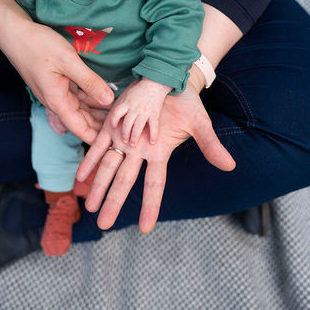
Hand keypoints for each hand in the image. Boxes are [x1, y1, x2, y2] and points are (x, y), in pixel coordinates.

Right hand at [0, 21, 113, 143]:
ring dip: (98, 113)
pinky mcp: (58, 84)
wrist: (15, 33)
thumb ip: (90, 82)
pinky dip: (91, 100)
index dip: (96, 138)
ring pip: (82, 109)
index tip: (113, 143)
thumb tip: (108, 100)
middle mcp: (57, 101)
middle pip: (83, 121)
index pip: (80, 128)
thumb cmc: (38, 45)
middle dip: (101, 126)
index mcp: (58, 101)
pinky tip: (104, 100)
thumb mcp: (68, 62)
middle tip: (122, 128)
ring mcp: (57, 93)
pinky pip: (78, 97)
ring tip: (119, 114)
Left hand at [76, 75, 235, 233]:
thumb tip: (230, 166)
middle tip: (104, 225)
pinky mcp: (112, 125)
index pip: (154, 185)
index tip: (145, 229)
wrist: (169, 80)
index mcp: (159, 154)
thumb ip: (210, 146)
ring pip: (108, 167)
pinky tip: (79, 177)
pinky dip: (89, 161)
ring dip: (98, 186)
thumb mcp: (199, 124)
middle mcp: (140, 152)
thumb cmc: (186, 104)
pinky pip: (97, 145)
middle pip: (125, 181)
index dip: (150, 207)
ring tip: (89, 207)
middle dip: (114, 202)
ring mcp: (125, 140)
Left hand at [110, 78, 170, 145]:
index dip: (113, 122)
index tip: (113, 128)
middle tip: (124, 141)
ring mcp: (144, 111)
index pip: (116, 114)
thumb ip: (121, 106)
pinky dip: (153, 135)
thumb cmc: (139, 90)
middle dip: (124, 134)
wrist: (154, 83)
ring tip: (133, 144)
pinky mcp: (154, 114)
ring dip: (134, 137)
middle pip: (127, 124)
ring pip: (138, 127)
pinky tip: (152, 142)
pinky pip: (153, 126)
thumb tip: (113, 117)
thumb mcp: (126, 96)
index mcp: (126, 103)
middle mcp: (134, 108)